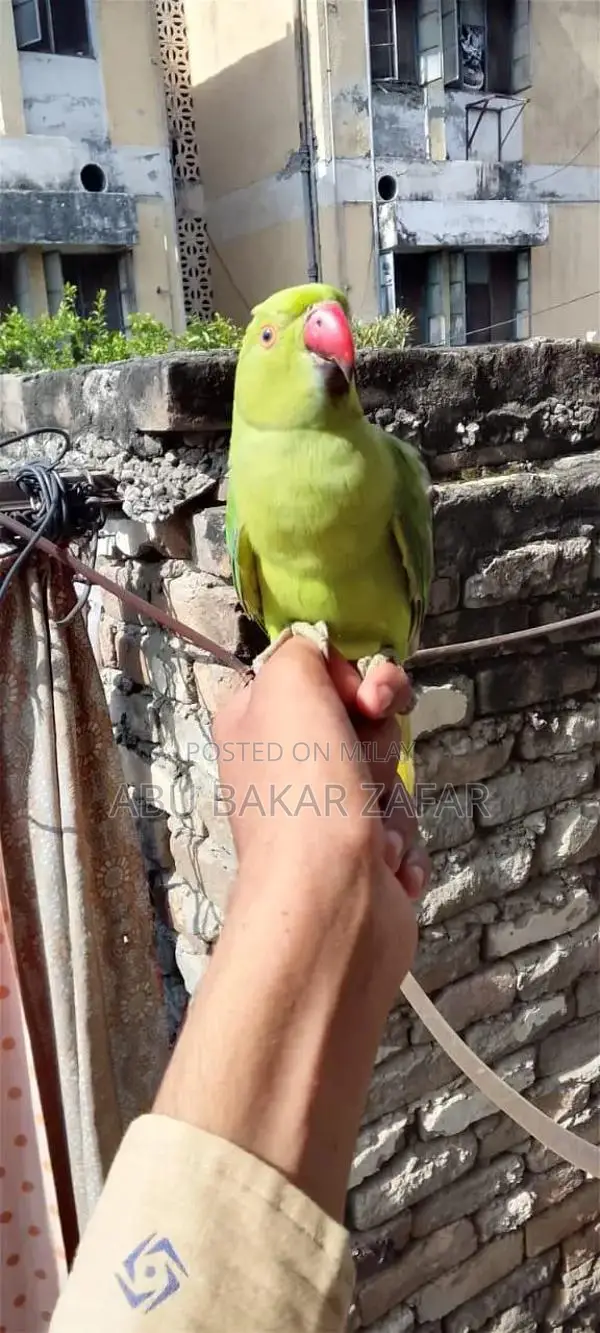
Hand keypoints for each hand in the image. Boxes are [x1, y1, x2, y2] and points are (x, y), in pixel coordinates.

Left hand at [213, 639, 429, 922]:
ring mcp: (321, 819)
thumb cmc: (305, 789)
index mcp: (256, 723)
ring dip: (393, 798)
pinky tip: (386, 863)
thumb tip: (331, 662)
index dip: (353, 679)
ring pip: (389, 776)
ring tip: (372, 832)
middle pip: (363, 723)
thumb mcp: (289, 680)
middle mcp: (283, 769)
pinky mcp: (359, 863)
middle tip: (364, 764)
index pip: (318, 674)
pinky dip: (403, 845)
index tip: (367, 697)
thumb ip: (304, 647)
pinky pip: (402, 829)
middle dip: (380, 742)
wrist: (331, 902)